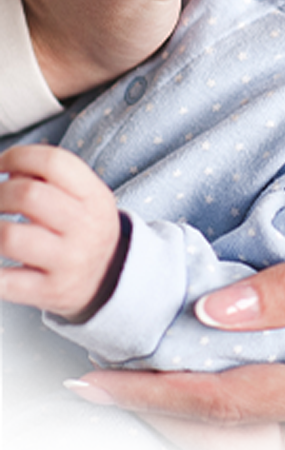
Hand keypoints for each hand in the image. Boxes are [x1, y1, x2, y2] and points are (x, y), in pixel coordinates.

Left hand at [0, 144, 120, 320]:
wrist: (108, 278)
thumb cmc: (82, 228)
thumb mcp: (83, 197)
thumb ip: (49, 178)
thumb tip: (5, 171)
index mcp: (94, 197)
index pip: (52, 163)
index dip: (16, 157)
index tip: (1, 165)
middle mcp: (85, 228)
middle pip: (28, 195)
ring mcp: (68, 262)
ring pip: (10, 237)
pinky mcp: (50, 291)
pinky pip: (5, 281)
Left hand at [73, 204, 284, 449]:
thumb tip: (215, 309)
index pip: (233, 403)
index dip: (159, 390)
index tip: (101, 376)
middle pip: (241, 449)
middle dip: (167, 421)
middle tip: (107, 387)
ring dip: (207, 435)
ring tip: (157, 396)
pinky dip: (254, 437)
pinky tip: (235, 406)